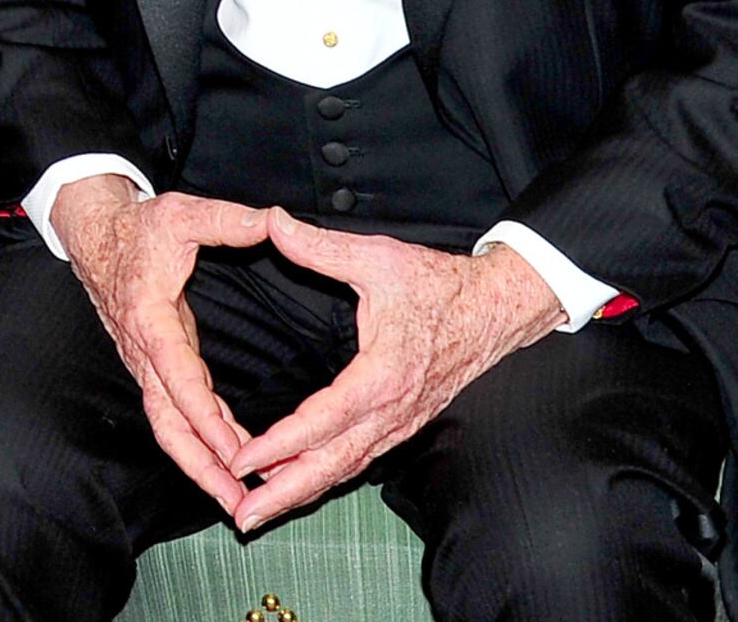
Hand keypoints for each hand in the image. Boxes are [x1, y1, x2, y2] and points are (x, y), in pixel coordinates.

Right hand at [55, 178, 274, 517]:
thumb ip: (228, 220)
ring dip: (201, 463)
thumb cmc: (137, 225)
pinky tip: (230, 455)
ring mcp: (145, 360)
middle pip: (166, 421)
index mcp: (149, 317)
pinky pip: (175, 410)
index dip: (205, 415)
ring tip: (237, 497)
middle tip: (236, 500)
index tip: (234, 448)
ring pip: (168, 424)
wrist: (95, 230)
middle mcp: (143, 349)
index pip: (177, 376)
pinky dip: (201, 439)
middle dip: (201, 465)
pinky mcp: (154, 363)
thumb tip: (274, 221)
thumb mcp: (182, 213)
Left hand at [227, 215, 561, 527]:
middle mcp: (393, 411)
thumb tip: (271, 222)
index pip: (324, 420)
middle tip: (242, 514)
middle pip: (333, 464)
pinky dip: (326, 476)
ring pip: (346, 467)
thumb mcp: (377, 257)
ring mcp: (401, 422)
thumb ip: (320, 246)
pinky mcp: (403, 422)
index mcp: (383, 375)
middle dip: (284, 492)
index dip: (280, 444)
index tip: (241, 458)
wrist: (495, 308)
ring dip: (301, 491)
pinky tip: (298, 483)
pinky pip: (360, 458)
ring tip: (258, 509)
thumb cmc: (438, 284)